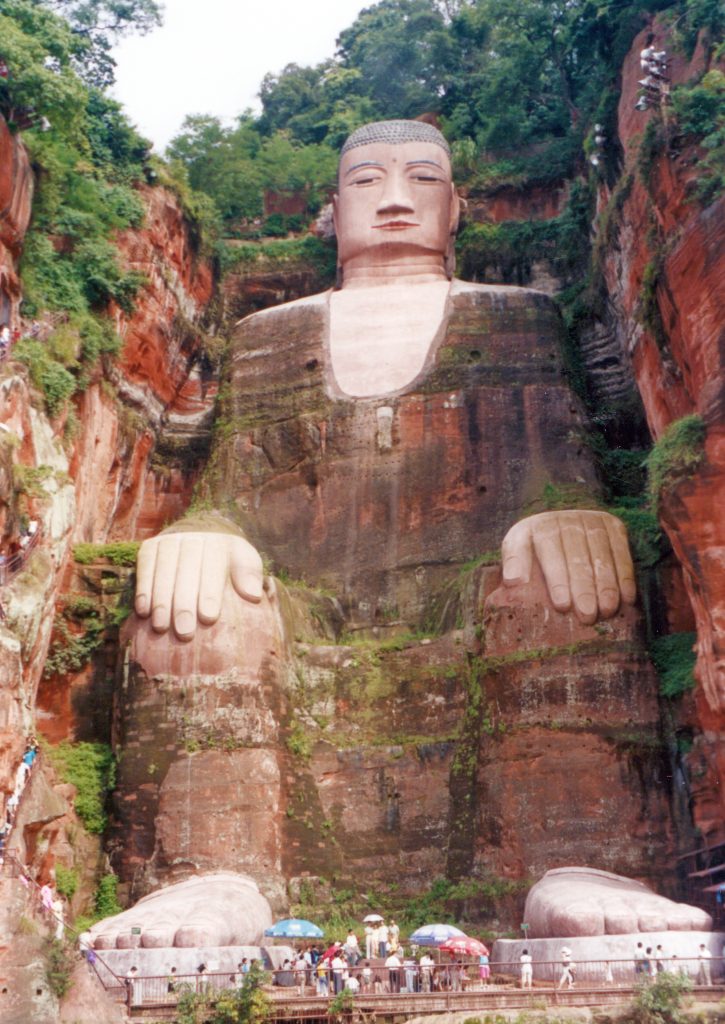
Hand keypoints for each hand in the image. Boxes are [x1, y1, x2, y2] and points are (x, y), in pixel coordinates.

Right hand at [134, 531, 264, 640]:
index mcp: (219, 542)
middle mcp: (192, 538)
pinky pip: (144, 567)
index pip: (213, 566)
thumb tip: (253, 595)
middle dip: (183, 602)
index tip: (208, 618)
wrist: (200, 540)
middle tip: (184, 632)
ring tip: (161, 627)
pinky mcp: (149, 547)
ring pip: (163, 569)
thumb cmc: (227, 563)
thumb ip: (250, 576)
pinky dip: (143, 590)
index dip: (210, 592)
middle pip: (186, 569)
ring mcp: (169, 541)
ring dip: (161, 600)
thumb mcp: (245, 563)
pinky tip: (143, 612)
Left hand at [501, 510, 635, 623]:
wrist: (559, 522)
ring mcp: (594, 521)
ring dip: (607, 585)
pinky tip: (627, 598)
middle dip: (584, 588)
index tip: (563, 605)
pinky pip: (622, 552)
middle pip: (579, 557)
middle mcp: (569, 520)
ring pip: (602, 556)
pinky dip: (626, 576)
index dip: (558, 580)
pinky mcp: (614, 526)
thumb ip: (513, 560)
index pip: (552, 553)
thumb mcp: (517, 546)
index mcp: (542, 526)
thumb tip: (513, 580)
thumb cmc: (534, 545)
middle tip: (587, 615)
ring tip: (607, 610)